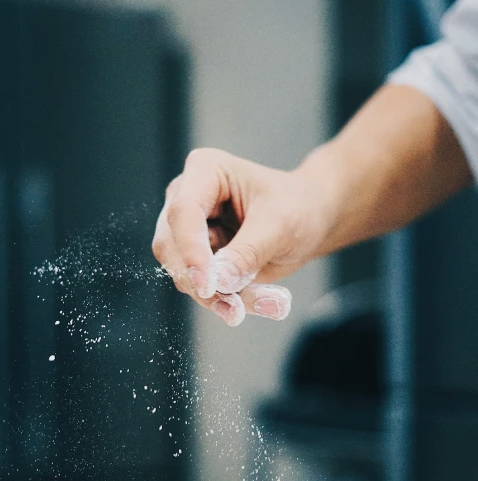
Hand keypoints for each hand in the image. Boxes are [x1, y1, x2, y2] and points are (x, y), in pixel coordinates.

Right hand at [152, 147, 331, 325]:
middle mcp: (186, 197)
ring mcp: (187, 230)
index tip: (208, 286)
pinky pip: (199, 287)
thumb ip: (249, 251)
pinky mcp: (195, 258)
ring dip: (218, 297)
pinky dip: (226, 301)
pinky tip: (256, 301)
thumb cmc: (297, 207)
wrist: (309, 219)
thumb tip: (219, 282)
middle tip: (237, 309)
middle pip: (171, 247)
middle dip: (202, 282)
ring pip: (181, 273)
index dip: (191, 251)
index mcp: (205, 171)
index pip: (183, 212)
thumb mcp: (281, 224)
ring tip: (266, 303)